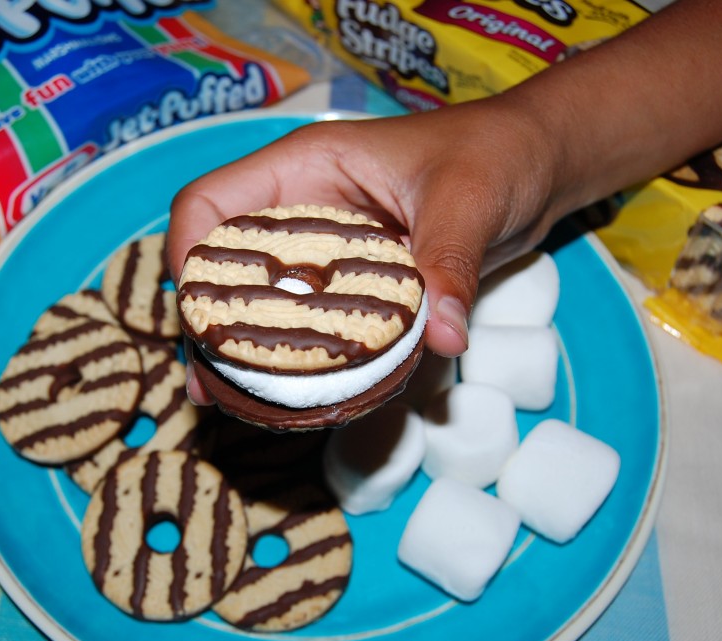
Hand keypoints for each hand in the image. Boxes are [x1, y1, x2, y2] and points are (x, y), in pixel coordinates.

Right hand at [166, 101, 562, 401]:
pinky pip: (309, 322)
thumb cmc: (495, 155)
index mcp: (305, 169)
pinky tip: (299, 397)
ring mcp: (323, 251)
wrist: (533, 166)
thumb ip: (448, 264)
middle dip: (210, 324)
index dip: (188, 257)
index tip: (201, 320)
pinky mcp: (351, 284)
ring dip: (247, 349)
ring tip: (237, 404)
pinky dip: (300, 356)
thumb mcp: (469, 202)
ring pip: (261, 300)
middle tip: (213, 387)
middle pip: (223, 266)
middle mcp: (301, 211)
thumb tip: (443, 338)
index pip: (209, 205)